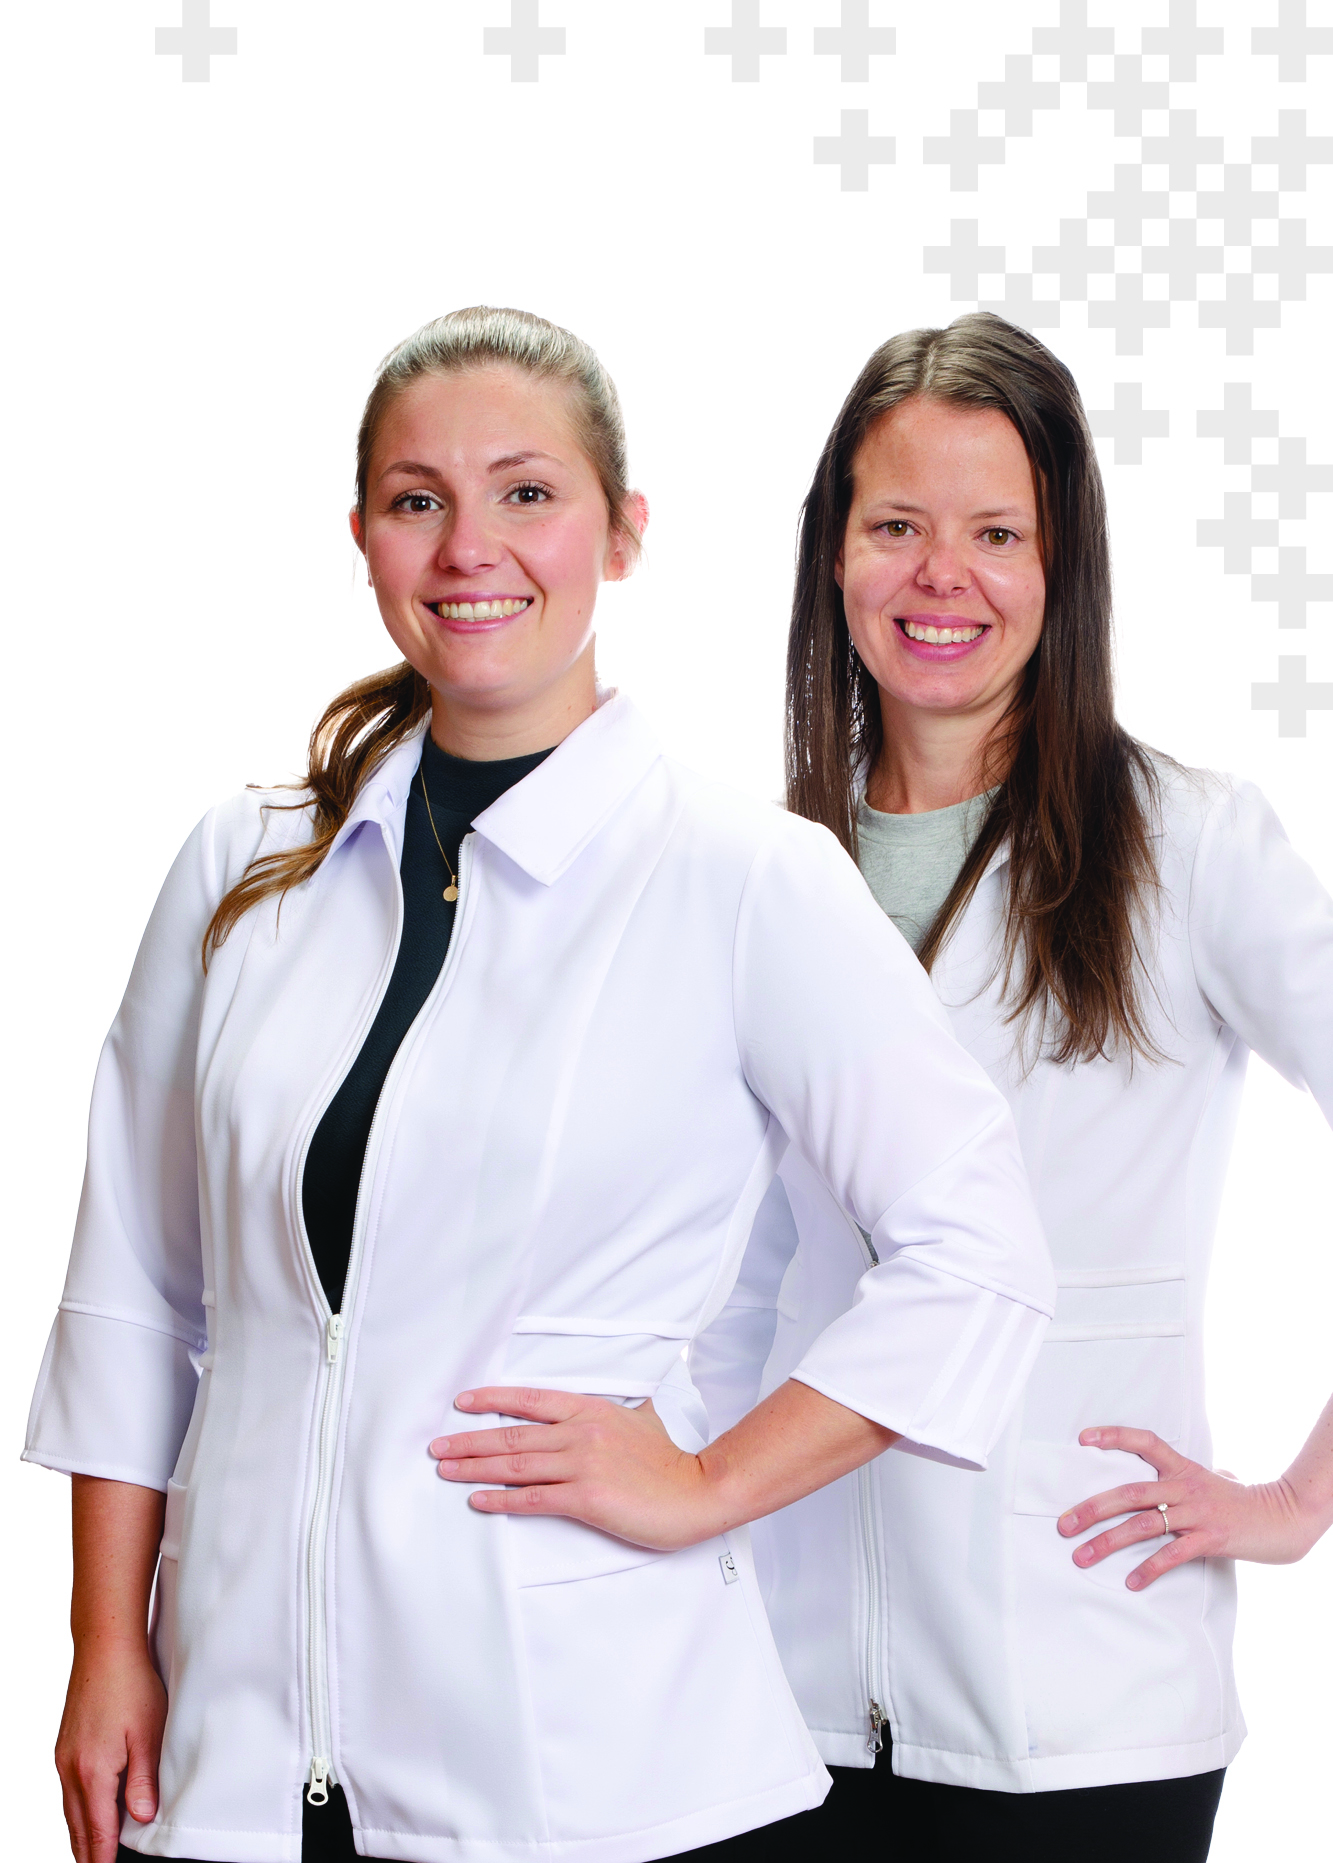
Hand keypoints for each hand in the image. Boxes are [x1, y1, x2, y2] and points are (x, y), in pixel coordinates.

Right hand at [56, 1639, 165, 1862]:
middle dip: (88, 1854)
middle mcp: (71, 1770)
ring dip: (82, 1835)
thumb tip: (141, 1819)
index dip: (103, 1859)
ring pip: (70, 1811)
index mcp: (93, 1772)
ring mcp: (64, 1759)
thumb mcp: (148, 1734)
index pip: (98, 1832)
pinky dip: (77, 1811)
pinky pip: (69, 1792)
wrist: (104, 1648)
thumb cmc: (131, 1685)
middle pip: (78, 1828)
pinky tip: (88, 1813)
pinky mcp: (65, 1747)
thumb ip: (143, 1780)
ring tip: (94, 1855)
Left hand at [431, 1387, 714, 1551]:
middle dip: (469, 1440)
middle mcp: (582, 1432)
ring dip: (474, 1467)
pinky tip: (478, 1500)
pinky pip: (533, 1499)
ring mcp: (583, 1464)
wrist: (698, 1490)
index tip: (462, 1403)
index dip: (492, 1400)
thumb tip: (605, 1407)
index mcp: (591, 1410)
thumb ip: (613, 1414)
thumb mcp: (639, 1420)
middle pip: (513, 1435)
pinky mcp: (587, 1498)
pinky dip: (501, 1499)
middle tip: (437, 1446)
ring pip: (516, 1465)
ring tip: (446, 1470)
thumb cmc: (671, 1461)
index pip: (530, 1399)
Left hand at [1057, 1425, 1324, 1590]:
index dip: (1114, 1436)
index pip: (1145, 1441)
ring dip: (1107, 1542)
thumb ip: (1183, 1478)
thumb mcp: (1209, 1479)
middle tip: (1063, 1524)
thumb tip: (1163, 1483)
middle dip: (1091, 1508)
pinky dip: (1150, 1569)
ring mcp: (1198, 1513)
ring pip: (1143, 1525)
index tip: (1083, 1439)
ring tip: (1082, 1556)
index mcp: (1182, 1468)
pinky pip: (1174, 1554)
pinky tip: (1131, 1582)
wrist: (1281, 1518)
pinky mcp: (1211, 1539)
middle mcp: (1186, 1486)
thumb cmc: (1239, 1500)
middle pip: (1130, 1492)